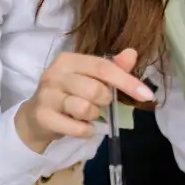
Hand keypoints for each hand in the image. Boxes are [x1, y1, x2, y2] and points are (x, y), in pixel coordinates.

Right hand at [13, 49, 153, 152]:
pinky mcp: (42, 117)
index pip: (103, 67)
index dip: (127, 82)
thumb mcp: (91, 78)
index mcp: (69, 60)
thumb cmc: (69, 94)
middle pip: (96, 90)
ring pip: (85, 108)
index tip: (147, 95)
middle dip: (105, 101)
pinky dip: (86, 131)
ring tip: (86, 114)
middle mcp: (55, 74)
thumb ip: (113, 68)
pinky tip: (82, 127)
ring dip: (94, 116)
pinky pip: (76, 128)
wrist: (37, 117)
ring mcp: (46, 96)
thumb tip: (132, 53)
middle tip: (98, 103)